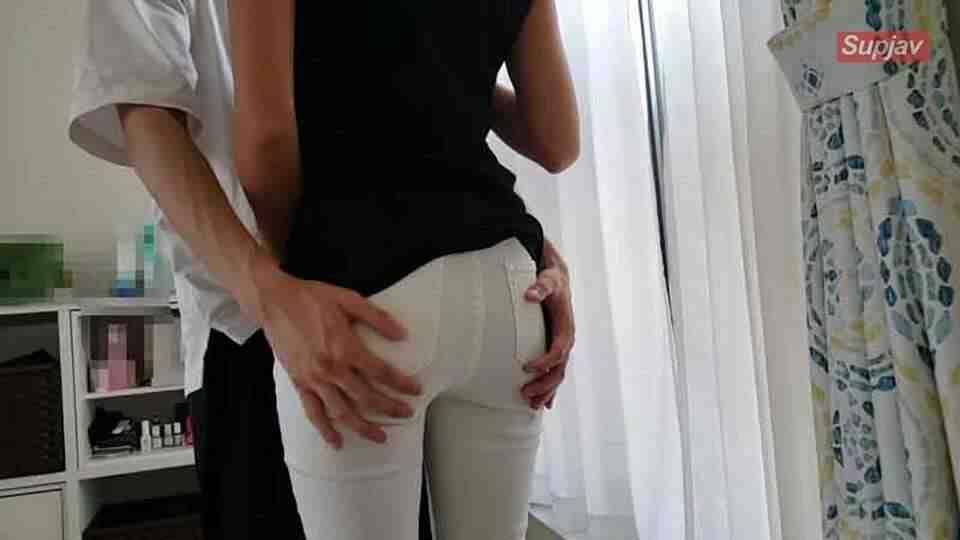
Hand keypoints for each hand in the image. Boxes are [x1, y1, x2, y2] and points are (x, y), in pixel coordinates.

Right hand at [252, 264, 421, 448]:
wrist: (275, 302)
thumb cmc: (313, 298)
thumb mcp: (349, 299)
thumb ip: (377, 318)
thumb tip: (402, 334)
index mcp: (346, 348)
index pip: (381, 372)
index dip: (401, 383)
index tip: (416, 391)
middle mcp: (332, 369)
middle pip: (366, 396)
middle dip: (389, 408)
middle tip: (407, 414)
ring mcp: (314, 379)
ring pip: (342, 411)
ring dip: (363, 427)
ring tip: (380, 437)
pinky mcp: (299, 383)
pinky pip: (313, 412)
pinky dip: (325, 429)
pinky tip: (336, 442)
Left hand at [521, 243, 574, 409]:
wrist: (558, 280)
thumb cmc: (551, 281)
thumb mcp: (547, 280)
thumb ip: (540, 287)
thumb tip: (529, 294)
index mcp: (566, 328)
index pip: (558, 350)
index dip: (544, 361)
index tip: (526, 368)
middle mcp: (566, 341)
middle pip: (558, 369)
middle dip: (544, 385)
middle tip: (524, 394)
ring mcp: (561, 347)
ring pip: (557, 376)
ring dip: (546, 392)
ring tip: (531, 405)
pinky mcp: (554, 350)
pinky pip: (553, 374)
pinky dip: (549, 390)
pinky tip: (542, 404)